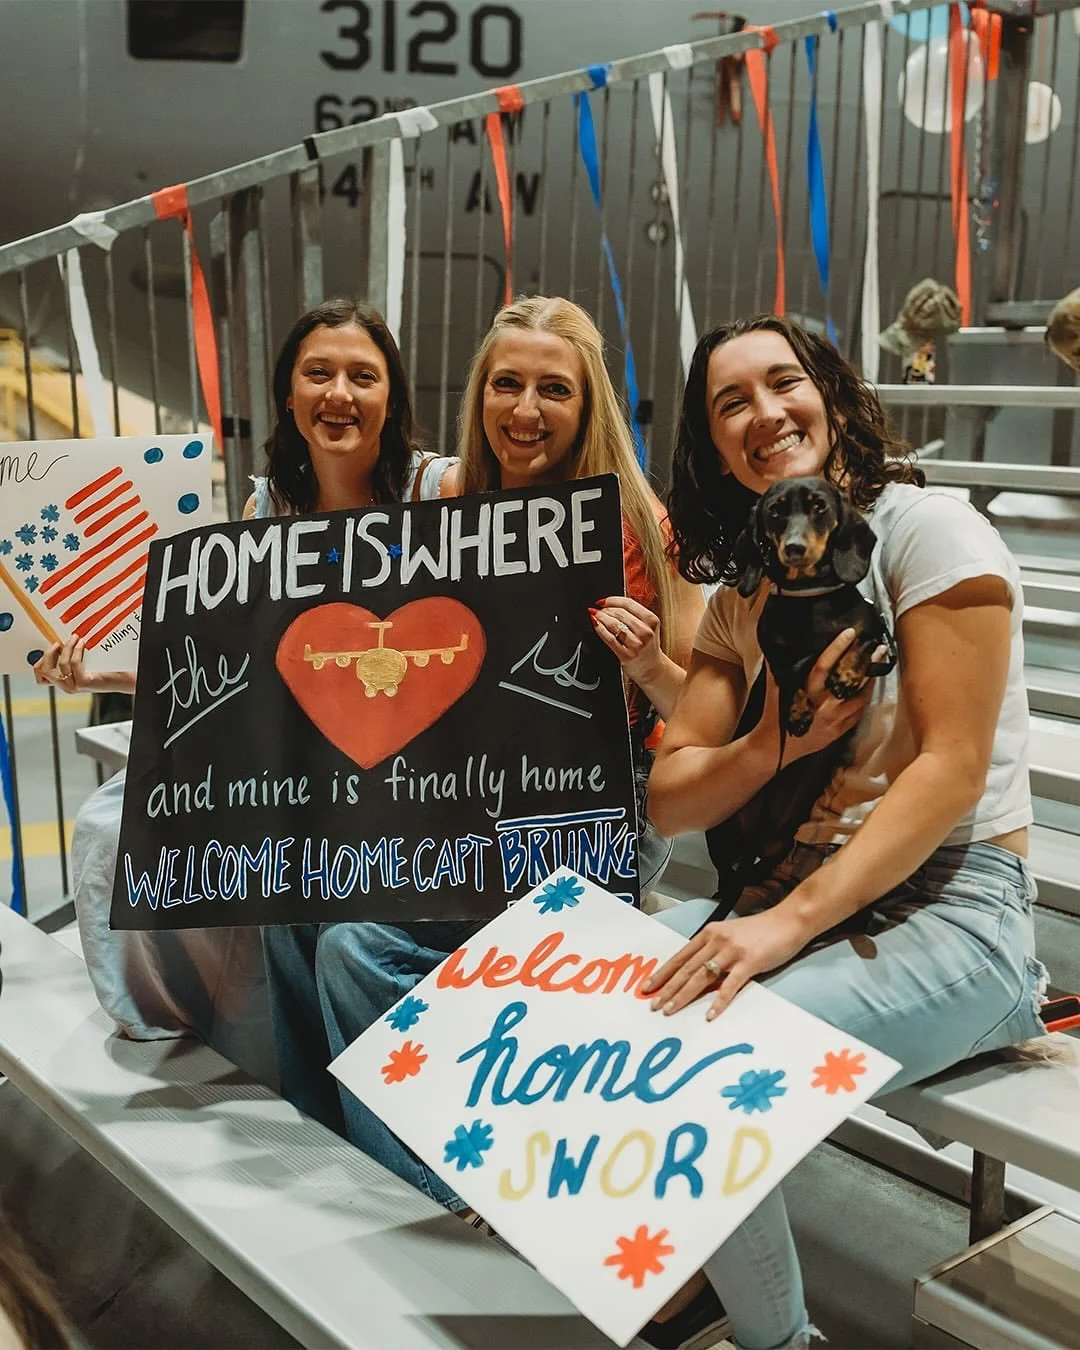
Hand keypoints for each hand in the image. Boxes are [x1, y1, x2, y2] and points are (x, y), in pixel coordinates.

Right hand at [32, 638, 134, 696]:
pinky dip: (77, 651)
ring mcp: (75, 686)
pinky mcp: (84, 683)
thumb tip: (59, 642)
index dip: (40, 660)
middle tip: (58, 643)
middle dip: (49, 653)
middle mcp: (67, 686)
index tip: (51, 647)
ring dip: (67, 647)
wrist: (125, 678)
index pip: (41, 676)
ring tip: (75, 638)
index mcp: (64, 682)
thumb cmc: (107, 668)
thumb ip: (69, 656)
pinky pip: (74, 664)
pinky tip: (82, 643)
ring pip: (60, 665)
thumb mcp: (84, 662)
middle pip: (44, 671)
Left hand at [590, 596, 662, 685]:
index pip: (629, 604)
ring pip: (614, 624)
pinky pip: (609, 638)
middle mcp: (646, 632)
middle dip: (605, 610)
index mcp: (652, 621)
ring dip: (601, 618)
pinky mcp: (627, 655)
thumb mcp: (648, 626)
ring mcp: (636, 644)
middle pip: (620, 613)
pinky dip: (600, 629)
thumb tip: (611, 603)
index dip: (612, 600)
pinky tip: (595, 624)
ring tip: (595, 615)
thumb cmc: (647, 645)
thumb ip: (635, 613)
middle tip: (598, 610)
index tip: (603, 601)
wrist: (652, 668)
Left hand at [642, 908, 809, 1019]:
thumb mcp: (729, 935)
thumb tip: (694, 970)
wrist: (788, 921)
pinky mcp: (749, 962)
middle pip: (686, 968)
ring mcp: (732, 951)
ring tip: (670, 1010)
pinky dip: (719, 1001)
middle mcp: (716, 940)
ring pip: (702, 976)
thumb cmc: (759, 931)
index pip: (680, 956)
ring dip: (684, 995)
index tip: (648, 988)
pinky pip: (730, 984)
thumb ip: (712, 949)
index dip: (663, 973)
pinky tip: (710, 1014)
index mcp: (709, 933)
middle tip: (653, 1005)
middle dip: (667, 989)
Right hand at [752, 628, 871, 767]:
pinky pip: (858, 714)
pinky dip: (864, 701)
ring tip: (877, 668)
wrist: (775, 749)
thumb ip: (777, 669)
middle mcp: (823, 705)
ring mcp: (834, 720)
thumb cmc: (774, 715)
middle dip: (867, 663)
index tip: (850, 633)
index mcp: (807, 692)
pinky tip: (867, 691)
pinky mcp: (839, 731)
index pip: (824, 665)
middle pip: (850, 681)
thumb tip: (777, 647)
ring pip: (860, 698)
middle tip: (879, 648)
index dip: (837, 648)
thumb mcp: (774, 690)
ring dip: (870, 682)